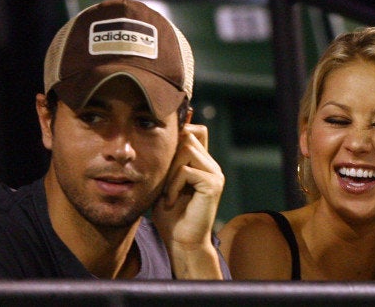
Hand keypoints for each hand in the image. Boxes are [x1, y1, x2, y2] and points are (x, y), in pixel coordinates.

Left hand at [152, 123, 223, 278]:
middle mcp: (212, 166)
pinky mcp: (213, 184)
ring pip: (186, 150)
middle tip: (164, 182)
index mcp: (203, 163)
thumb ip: (166, 162)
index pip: (196, 131)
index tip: (163, 154)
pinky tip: (171, 202)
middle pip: (189, 137)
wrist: (182, 242)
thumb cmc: (170, 216)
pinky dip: (173, 186)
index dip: (180, 133)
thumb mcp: (163, 183)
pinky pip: (186, 171)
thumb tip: (159, 138)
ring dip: (170, 172)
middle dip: (170, 156)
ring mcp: (215, 174)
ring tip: (167, 194)